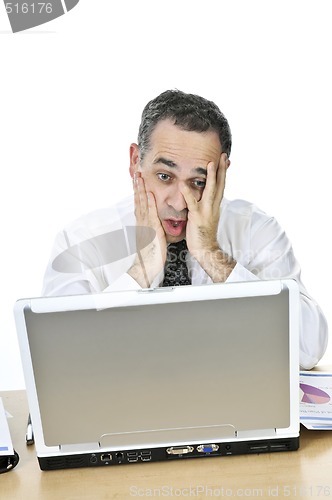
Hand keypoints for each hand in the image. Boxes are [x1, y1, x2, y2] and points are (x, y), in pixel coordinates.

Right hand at [128, 172, 166, 286]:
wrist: (147, 266)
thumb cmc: (152, 254)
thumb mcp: (152, 238)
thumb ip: (153, 228)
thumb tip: (155, 223)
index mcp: (142, 223)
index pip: (140, 204)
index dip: (139, 192)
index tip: (138, 181)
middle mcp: (141, 222)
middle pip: (138, 200)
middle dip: (137, 187)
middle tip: (136, 173)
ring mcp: (145, 225)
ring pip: (142, 204)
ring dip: (141, 190)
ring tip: (139, 178)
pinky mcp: (151, 229)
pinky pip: (150, 214)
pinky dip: (149, 203)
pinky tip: (150, 194)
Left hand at [180, 153, 234, 281]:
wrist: (205, 249)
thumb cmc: (203, 233)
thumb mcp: (206, 215)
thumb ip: (206, 203)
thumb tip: (204, 194)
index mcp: (215, 205)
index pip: (221, 185)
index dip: (223, 172)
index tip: (225, 160)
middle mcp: (213, 206)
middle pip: (220, 184)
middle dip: (222, 170)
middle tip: (224, 156)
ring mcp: (206, 211)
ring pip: (210, 190)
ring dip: (211, 177)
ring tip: (210, 163)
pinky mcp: (197, 217)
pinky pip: (192, 203)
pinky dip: (187, 193)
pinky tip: (183, 184)